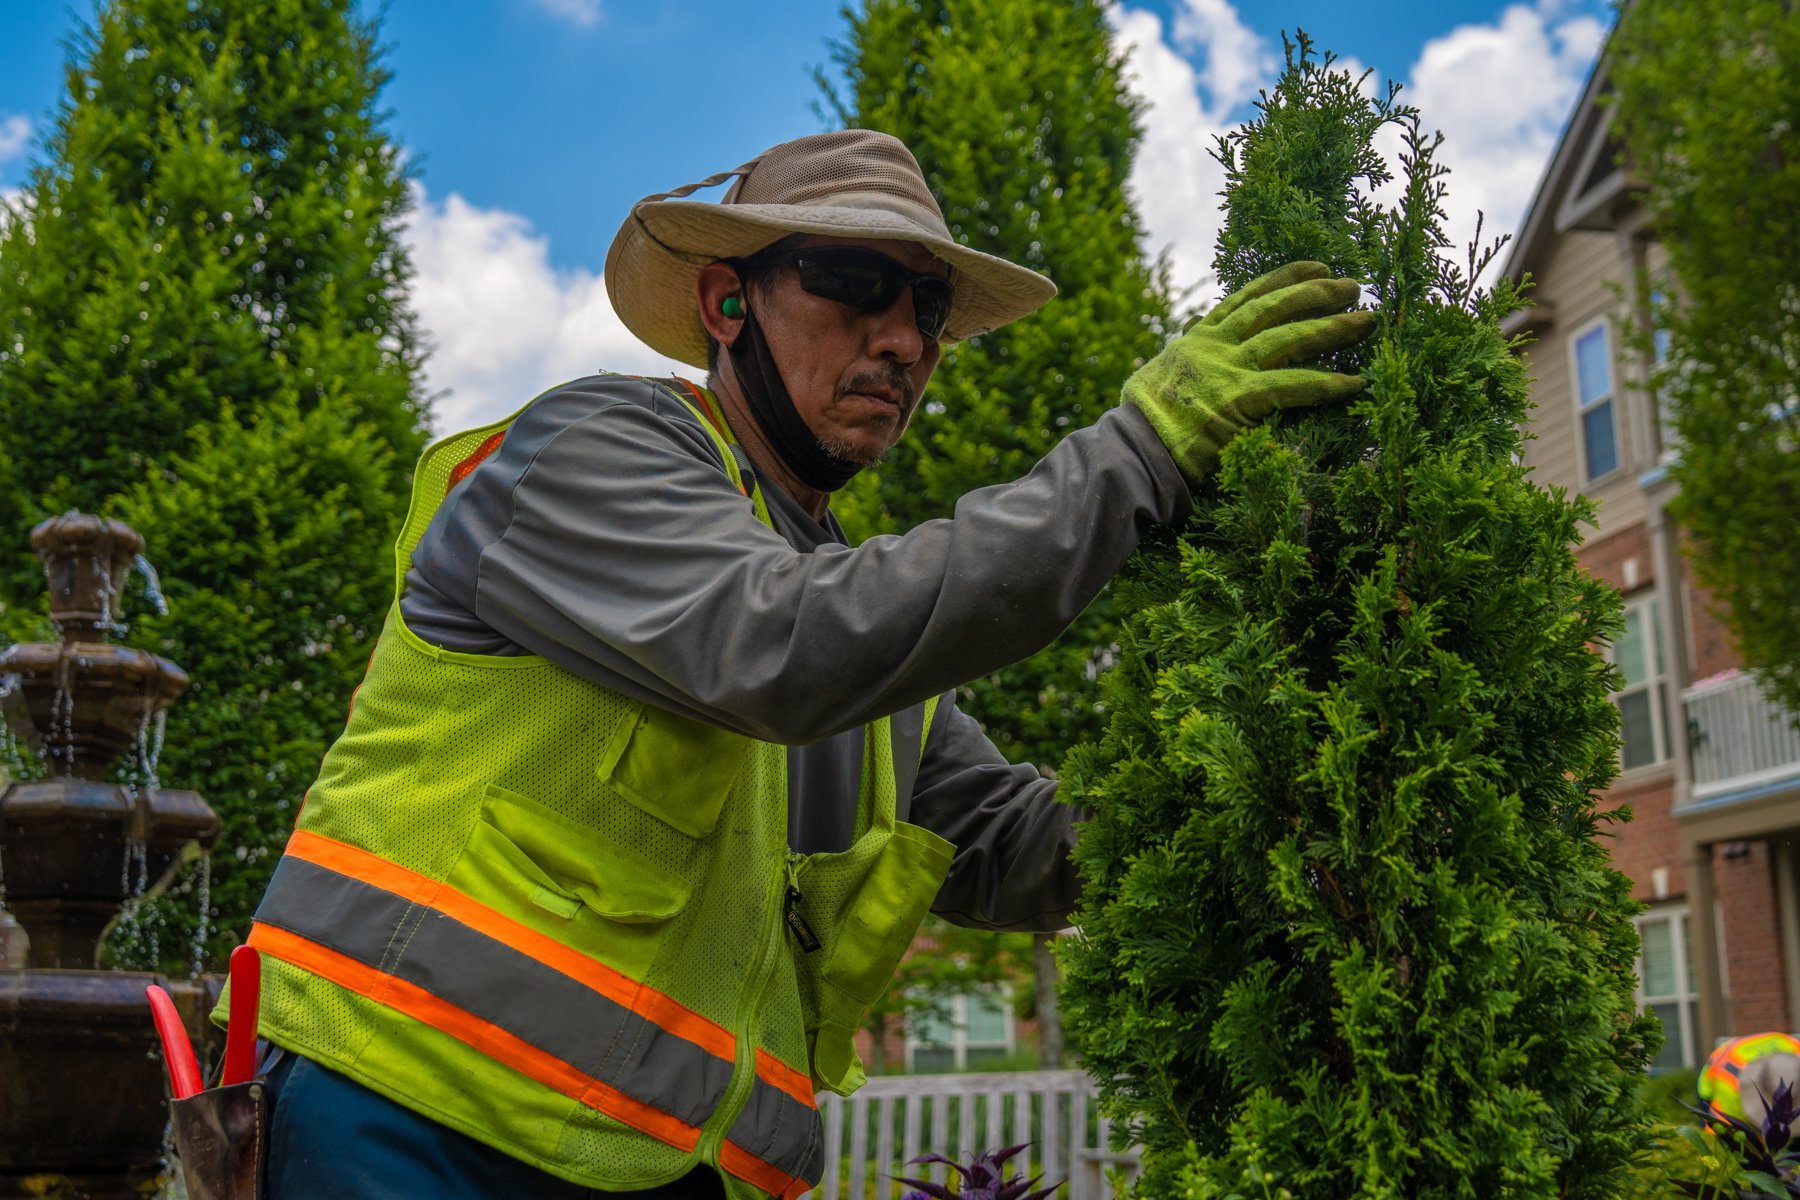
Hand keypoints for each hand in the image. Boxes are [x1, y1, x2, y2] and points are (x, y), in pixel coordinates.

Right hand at [1121, 261, 1374, 485]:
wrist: (1132, 448)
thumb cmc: (1144, 421)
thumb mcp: (1161, 373)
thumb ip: (1184, 354)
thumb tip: (1193, 331)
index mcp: (1198, 339)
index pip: (1247, 298)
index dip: (1285, 279)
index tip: (1316, 266)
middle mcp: (1215, 346)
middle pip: (1274, 309)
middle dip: (1316, 293)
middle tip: (1353, 286)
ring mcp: (1228, 371)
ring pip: (1289, 338)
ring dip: (1332, 329)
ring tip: (1366, 321)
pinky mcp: (1239, 401)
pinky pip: (1292, 386)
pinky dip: (1326, 384)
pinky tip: (1354, 382)